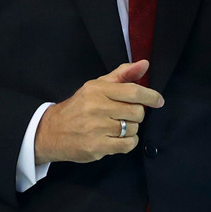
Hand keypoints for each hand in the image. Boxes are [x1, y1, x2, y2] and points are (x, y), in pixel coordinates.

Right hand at [34, 60, 163, 163]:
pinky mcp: (97, 147)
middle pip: (137, 112)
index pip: (133, 91)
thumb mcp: (96, 86)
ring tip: (115, 127)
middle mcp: (96, 107)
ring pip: (133, 129)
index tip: (158, 100)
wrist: (52, 131)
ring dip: (130, 129)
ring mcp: (96, 128)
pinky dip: (128, 143)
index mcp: (97, 89)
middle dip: (136, 114)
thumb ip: (122, 75)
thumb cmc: (78, 107)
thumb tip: (145, 64)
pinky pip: (127, 145)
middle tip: (125, 115)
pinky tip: (117, 139)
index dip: (150, 96)